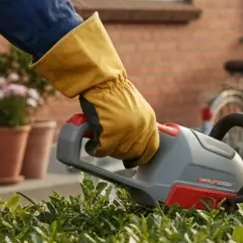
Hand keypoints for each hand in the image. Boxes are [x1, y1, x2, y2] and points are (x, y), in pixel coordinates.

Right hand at [33, 13, 159, 165]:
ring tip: (99, 139)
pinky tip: (91, 142)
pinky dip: (94, 148)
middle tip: (110, 145)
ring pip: (116, 153)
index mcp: (150, 122)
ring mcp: (125, 133)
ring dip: (106, 149)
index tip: (133, 161)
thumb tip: (134, 142)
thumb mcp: (136, 108)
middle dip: (120, 153)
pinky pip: (101, 150)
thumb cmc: (114, 91)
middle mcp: (140, 129)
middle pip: (132, 153)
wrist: (101, 81)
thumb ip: (138, 124)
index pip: (151, 149)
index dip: (142, 157)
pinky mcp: (109, 135)